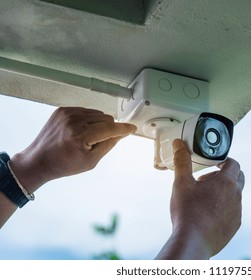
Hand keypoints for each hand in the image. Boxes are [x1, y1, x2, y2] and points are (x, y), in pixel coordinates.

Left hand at [9, 107, 135, 192]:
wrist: (39, 160)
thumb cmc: (64, 164)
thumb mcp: (91, 161)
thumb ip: (109, 145)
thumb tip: (121, 133)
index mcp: (81, 135)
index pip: (110, 127)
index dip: (123, 128)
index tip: (132, 128)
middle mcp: (74, 121)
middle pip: (106, 118)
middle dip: (108, 129)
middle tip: (98, 142)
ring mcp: (67, 113)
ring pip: (97, 113)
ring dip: (98, 124)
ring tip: (87, 137)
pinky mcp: (62, 110)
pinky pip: (85, 111)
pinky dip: (88, 120)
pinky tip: (80, 131)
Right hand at [156, 139, 244, 258]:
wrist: (193, 242)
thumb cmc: (187, 212)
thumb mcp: (181, 183)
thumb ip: (182, 162)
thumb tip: (179, 144)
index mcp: (226, 182)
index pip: (233, 163)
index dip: (223, 161)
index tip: (212, 164)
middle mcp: (236, 195)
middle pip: (238, 177)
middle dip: (224, 175)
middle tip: (206, 180)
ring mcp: (237, 212)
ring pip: (235, 195)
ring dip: (223, 192)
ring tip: (204, 198)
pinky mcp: (235, 225)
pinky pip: (233, 211)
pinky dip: (224, 207)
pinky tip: (208, 214)